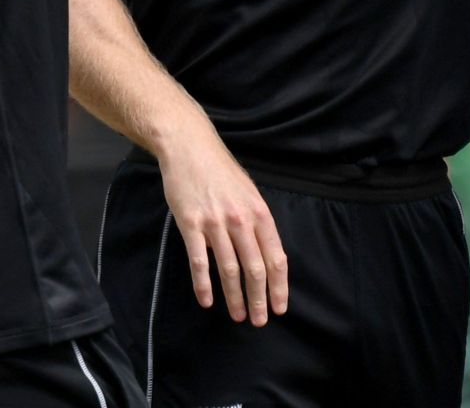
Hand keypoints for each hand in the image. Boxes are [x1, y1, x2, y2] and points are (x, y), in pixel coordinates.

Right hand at [157, 126, 288, 324]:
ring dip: (234, 297)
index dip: (279, 286)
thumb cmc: (221, 171)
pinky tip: (207, 300)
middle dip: (259, 298)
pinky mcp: (191, 224)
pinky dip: (203, 284)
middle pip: (255, 268)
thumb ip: (257, 222)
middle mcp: (241, 219)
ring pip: (229, 268)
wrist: (190, 148)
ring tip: (238, 315)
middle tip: (259, 320)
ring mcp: (215, 222)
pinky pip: (199, 261)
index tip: (279, 307)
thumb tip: (266, 254)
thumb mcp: (249, 192)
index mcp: (259, 212)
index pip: (276, 257)